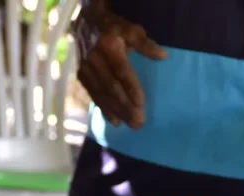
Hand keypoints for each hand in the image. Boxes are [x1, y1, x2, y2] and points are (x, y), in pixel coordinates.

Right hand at [74, 1, 166, 128]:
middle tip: (139, 122)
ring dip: (117, 111)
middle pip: (111, 86)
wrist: (85, 23)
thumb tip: (163, 56)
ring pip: (102, 94)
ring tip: (131, 124)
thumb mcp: (130, 30)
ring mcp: (86, 68)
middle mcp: (95, 58)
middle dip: (125, 105)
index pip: (121, 70)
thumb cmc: (114, 28)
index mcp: (109, 46)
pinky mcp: (81, 76)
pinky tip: (115, 121)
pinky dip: (104, 109)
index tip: (141, 103)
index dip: (131, 86)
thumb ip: (145, 44)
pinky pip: (94, 95)